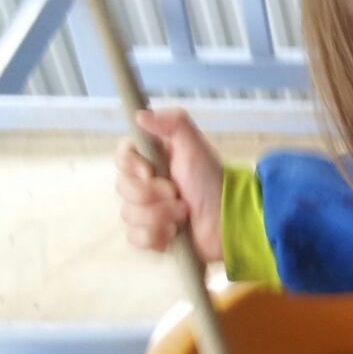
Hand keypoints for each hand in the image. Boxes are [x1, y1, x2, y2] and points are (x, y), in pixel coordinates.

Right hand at [114, 109, 223, 260]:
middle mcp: (146, 185)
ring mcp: (148, 212)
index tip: (150, 171)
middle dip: (151, 194)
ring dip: (159, 215)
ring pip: (129, 214)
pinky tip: (175, 232)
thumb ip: (173, 122)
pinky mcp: (153, 236)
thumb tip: (139, 116)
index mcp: (153, 161)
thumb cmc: (213, 180)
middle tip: (177, 193)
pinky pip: (136, 238)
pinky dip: (156, 235)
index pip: (122, 158)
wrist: (230, 218)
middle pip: (123, 188)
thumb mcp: (195, 145)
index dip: (131, 166)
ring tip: (184, 213)